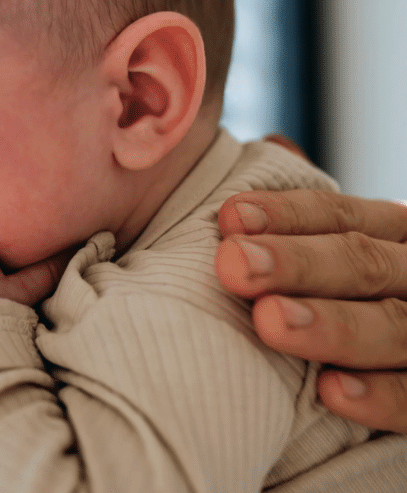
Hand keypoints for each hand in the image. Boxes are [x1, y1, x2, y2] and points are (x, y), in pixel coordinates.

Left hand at [215, 189, 406, 432]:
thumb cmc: (337, 306)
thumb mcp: (331, 269)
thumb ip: (287, 250)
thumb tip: (222, 225)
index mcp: (392, 236)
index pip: (340, 216)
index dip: (287, 216)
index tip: (230, 219)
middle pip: (365, 263)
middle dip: (298, 264)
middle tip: (234, 266)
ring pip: (393, 326)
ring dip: (332, 324)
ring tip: (269, 322)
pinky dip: (379, 395)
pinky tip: (330, 391)